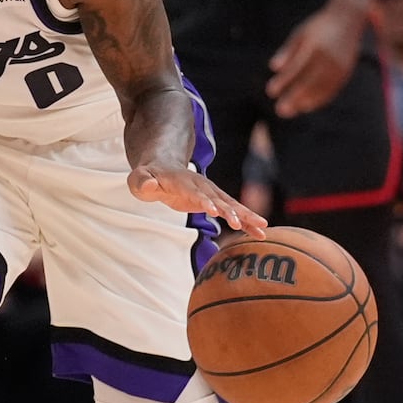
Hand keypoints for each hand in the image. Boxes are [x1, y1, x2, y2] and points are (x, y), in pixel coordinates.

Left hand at [127, 161, 267, 237]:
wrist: (162, 169)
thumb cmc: (148, 178)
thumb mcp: (139, 180)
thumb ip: (142, 182)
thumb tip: (149, 184)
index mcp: (183, 182)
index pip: (195, 192)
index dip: (204, 201)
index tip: (215, 211)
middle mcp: (201, 186)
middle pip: (219, 198)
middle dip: (231, 211)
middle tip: (243, 224)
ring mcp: (210, 192)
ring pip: (231, 205)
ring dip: (246, 217)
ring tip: (263, 229)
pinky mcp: (214, 201)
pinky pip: (232, 211)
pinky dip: (245, 221)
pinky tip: (259, 233)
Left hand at [267, 4, 365, 118]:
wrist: (349, 18)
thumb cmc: (318, 27)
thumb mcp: (300, 33)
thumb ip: (288, 51)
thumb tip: (274, 67)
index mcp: (316, 45)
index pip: (296, 67)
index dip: (284, 81)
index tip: (270, 91)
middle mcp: (330, 57)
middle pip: (310, 82)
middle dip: (294, 97)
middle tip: (280, 110)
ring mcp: (340, 66)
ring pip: (321, 89)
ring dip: (305, 102)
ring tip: (290, 111)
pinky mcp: (346, 72)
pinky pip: (332, 90)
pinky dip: (318, 100)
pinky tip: (305, 106)